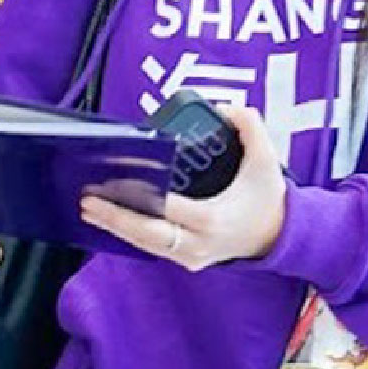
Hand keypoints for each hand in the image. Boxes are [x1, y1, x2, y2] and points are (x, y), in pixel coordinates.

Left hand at [79, 102, 287, 269]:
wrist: (278, 237)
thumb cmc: (268, 199)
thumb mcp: (267, 160)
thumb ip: (250, 127)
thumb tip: (226, 108)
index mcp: (213, 220)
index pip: (171, 207)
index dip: (145, 193)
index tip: (122, 176)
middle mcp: (198, 244)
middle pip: (148, 234)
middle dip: (116, 217)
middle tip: (89, 200)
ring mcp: (190, 256)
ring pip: (145, 244)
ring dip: (116, 226)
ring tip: (89, 208)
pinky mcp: (184, 259)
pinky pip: (152, 247)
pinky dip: (129, 233)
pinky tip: (109, 219)